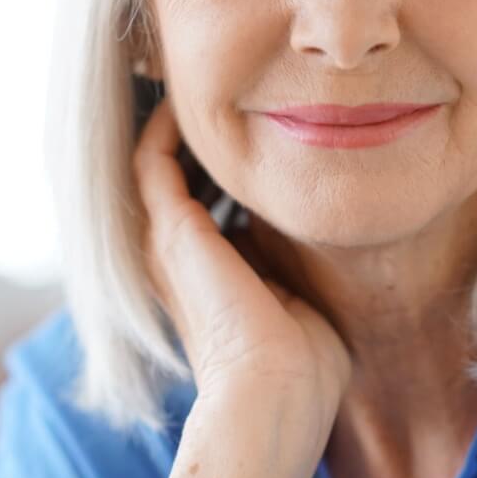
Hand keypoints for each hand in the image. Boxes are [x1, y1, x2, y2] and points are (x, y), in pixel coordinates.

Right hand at [133, 96, 350, 428]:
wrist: (276, 397)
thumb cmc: (302, 365)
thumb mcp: (299, 292)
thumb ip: (296, 256)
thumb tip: (325, 223)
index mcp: (201, 272)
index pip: (197, 197)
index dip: (215, 157)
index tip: (251, 118)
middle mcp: (173, 255)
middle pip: (168, 173)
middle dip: (193, 131)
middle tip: (224, 87)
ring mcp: (166, 243)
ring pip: (151, 160)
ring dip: (175, 121)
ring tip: (204, 81)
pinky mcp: (171, 231)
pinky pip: (151, 158)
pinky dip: (167, 124)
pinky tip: (194, 98)